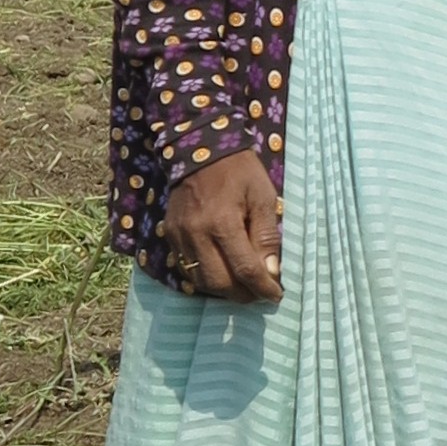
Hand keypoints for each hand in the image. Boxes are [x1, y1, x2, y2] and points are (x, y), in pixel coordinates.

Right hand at [159, 148, 281, 303]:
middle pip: (219, 282)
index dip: (263, 288)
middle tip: (261, 294)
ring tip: (245, 288)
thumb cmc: (240, 172)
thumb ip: (266, 236)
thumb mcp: (264, 197)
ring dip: (224, 291)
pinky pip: (187, 268)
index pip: (245, 269)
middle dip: (243, 295)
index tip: (276, 295)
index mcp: (222, 223)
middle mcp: (196, 234)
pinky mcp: (170, 235)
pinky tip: (224, 274)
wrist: (200, 150)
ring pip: (200, 281)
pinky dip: (206, 278)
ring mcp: (178, 236)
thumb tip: (271, 271)